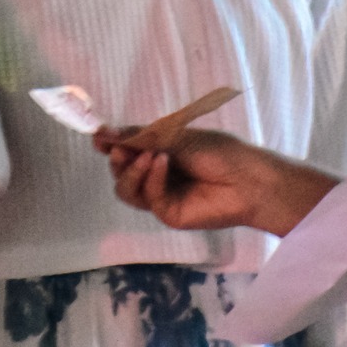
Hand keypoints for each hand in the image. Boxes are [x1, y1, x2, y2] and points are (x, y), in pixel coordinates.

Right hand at [95, 127, 334, 235]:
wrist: (249, 179)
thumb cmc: (220, 152)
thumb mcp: (177, 136)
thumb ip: (141, 137)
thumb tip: (103, 133)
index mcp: (159, 153)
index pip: (126, 150)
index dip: (110, 144)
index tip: (98, 137)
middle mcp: (156, 176)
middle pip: (119, 172)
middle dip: (118, 158)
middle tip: (122, 148)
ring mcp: (160, 197)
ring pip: (126, 190)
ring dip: (131, 171)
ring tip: (148, 156)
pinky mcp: (168, 214)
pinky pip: (147, 198)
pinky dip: (152, 179)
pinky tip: (163, 164)